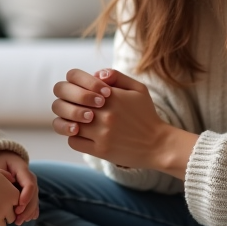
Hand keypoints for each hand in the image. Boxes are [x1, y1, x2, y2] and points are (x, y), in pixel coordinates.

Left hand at [0, 151, 38, 224]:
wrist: (3, 158)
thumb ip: (0, 176)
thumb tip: (2, 189)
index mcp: (23, 169)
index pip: (29, 183)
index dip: (26, 196)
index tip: (18, 207)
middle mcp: (30, 177)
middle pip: (34, 194)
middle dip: (27, 208)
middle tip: (17, 218)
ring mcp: (31, 185)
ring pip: (34, 200)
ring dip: (28, 212)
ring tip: (19, 222)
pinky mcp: (29, 192)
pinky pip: (33, 202)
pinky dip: (31, 211)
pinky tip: (27, 219)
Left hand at [52, 68, 196, 177]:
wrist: (158, 145)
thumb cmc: (146, 115)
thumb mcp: (138, 89)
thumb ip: (116, 76)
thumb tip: (96, 74)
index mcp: (112, 95)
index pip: (75, 81)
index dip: (74, 86)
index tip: (83, 94)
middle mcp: (105, 113)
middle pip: (68, 103)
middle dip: (69, 104)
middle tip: (77, 108)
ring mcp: (102, 133)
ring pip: (68, 123)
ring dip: (70, 122)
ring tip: (78, 122)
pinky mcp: (101, 150)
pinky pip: (73, 141)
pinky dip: (74, 137)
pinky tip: (83, 135)